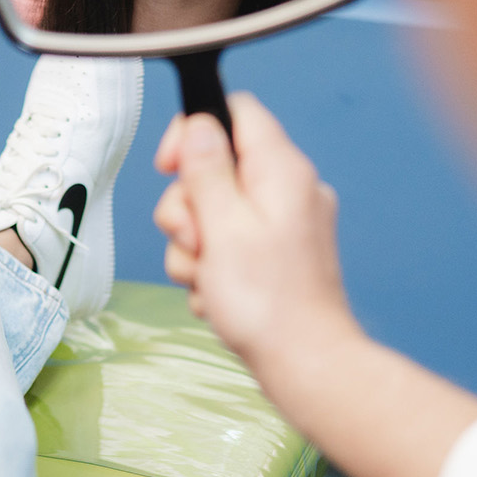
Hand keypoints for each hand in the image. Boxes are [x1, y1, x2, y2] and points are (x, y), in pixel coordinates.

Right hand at [154, 95, 360, 406]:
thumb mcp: (222, 226)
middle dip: (187, 206)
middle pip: (215, 167)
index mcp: (282, 170)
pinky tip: (221, 295)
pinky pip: (229, 243)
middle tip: (196, 241)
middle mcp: (290, 189)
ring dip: (196, 246)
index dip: (194, 130)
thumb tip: (199, 124)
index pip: (234, 110)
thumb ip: (206, 170)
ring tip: (209, 279)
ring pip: (215, 211)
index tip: (169, 167)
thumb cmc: (268, 304)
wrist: (307, 365)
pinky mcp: (279, 254)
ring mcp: (286, 223)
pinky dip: (215, 268)